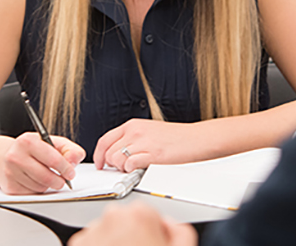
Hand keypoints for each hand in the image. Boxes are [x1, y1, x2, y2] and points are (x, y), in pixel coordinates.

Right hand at [0, 132, 85, 193]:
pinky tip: (36, 180)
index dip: (66, 168)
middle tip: (63, 179)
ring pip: (40, 187)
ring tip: (47, 176)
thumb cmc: (31, 149)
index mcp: (28, 141)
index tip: (71, 173)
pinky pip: (32, 194)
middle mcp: (16, 156)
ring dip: (49, 185)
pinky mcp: (9, 187)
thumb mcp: (52, 142)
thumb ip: (69, 149)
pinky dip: (38, 189)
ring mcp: (10, 172)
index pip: (53, 159)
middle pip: (46, 177)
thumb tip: (74, 161)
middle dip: (59, 181)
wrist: (3, 157)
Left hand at [68, 202, 196, 245]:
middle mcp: (113, 216)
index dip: (152, 234)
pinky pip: (90, 244)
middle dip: (131, 237)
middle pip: (126, 221)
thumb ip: (180, 232)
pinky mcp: (78, 244)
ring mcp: (92, 231)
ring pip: (107, 233)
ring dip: (113, 245)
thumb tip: (170, 225)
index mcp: (140, 214)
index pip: (149, 215)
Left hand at [94, 119, 208, 171]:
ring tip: (136, 167)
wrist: (197, 138)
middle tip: (124, 168)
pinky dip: (132, 171)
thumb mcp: (149, 131)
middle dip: (113, 165)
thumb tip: (116, 154)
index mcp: (133, 125)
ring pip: (117, 161)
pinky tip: (142, 168)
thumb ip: (132, 139)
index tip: (100, 164)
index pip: (105, 140)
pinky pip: (130, 166)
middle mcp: (135, 131)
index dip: (98, 155)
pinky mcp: (152, 154)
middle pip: (109, 153)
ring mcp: (143, 142)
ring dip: (123, 169)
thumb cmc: (177, 137)